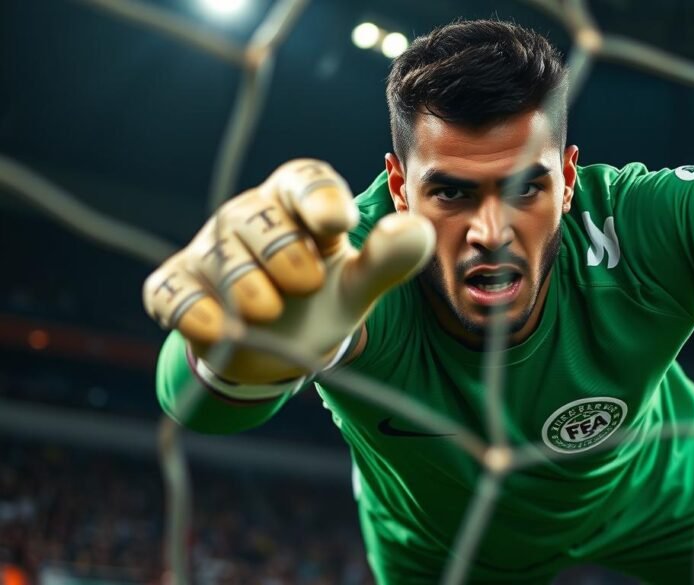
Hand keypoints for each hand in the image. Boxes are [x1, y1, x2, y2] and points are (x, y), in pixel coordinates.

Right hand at [142, 159, 434, 382]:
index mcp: (298, 204)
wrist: (277, 348)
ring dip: (250, 290)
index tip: (337, 224)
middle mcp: (249, 216)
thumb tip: (417, 229)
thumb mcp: (359, 284)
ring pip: (220, 256)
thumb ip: (389, 259)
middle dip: (285, 254)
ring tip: (271, 313)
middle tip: (308, 285)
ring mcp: (208, 250)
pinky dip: (195, 312)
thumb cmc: (321, 298)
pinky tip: (220, 330)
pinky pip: (173, 290)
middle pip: (257, 218)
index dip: (317, 197)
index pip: (303, 180)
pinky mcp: (177, 285)